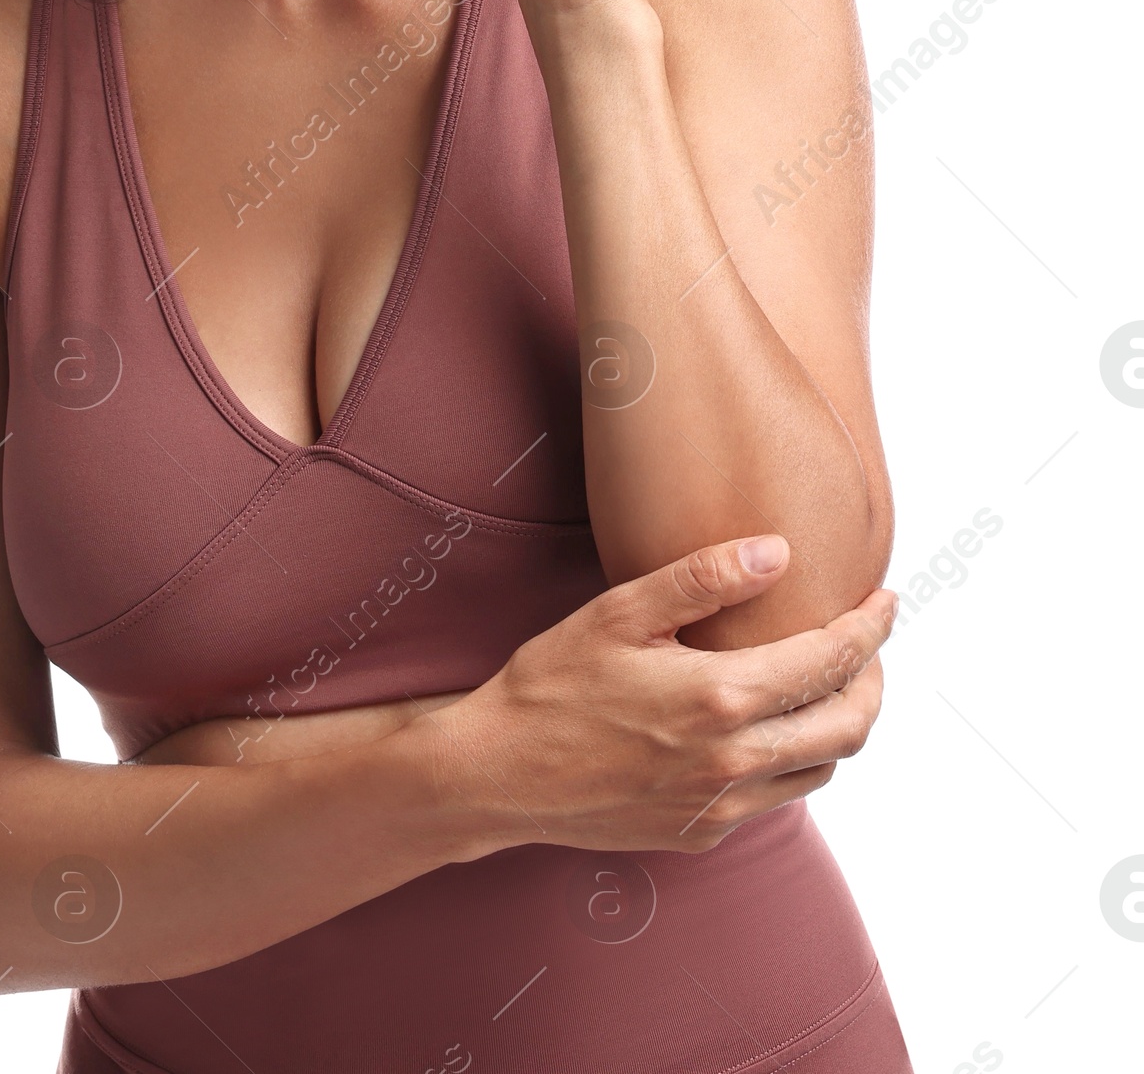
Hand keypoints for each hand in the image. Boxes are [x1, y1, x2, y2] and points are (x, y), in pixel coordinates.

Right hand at [429, 534, 894, 854]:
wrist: (499, 772)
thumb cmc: (551, 683)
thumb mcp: (619, 611)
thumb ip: (703, 578)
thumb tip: (778, 551)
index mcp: (721, 698)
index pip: (830, 661)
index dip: (870, 629)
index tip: (886, 601)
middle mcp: (734, 761)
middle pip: (850, 726)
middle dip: (872, 680)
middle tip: (864, 643)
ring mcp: (720, 806)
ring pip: (821, 770)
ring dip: (837, 724)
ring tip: (821, 683)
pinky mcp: (701, 834)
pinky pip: (776, 799)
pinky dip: (792, 759)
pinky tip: (765, 727)